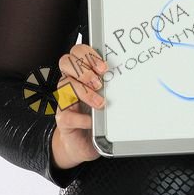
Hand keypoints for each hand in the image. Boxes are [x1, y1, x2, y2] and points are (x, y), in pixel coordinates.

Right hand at [51, 44, 107, 170]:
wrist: (83, 142)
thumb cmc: (97, 115)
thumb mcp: (106, 96)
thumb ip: (112, 84)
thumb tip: (130, 77)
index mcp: (80, 72)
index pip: (77, 52)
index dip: (88, 54)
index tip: (103, 66)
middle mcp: (70, 83)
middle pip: (66, 61)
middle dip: (83, 69)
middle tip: (99, 82)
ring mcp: (64, 100)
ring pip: (65, 84)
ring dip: (84, 92)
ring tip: (99, 102)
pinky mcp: (62, 119)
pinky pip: (66, 114)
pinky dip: (81, 118)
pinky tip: (91, 121)